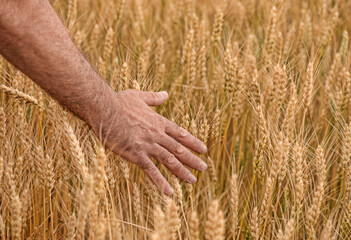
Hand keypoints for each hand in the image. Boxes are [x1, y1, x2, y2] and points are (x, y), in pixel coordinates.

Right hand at [92, 89, 207, 194]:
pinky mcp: (136, 154)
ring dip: (182, 171)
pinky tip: (169, 192)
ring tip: (193, 180)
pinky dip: (161, 181)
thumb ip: (154, 97)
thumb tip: (166, 93)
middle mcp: (157, 134)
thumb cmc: (118, 101)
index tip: (204, 149)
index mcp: (158, 121)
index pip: (180, 134)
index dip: (193, 142)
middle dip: (193, 159)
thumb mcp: (139, 96)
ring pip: (169, 160)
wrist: (104, 108)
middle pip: (179, 149)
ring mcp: (147, 145)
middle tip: (204, 168)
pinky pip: (151, 170)